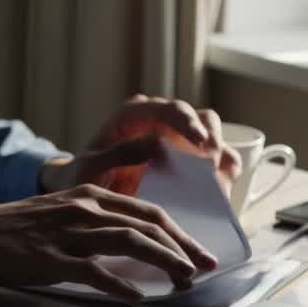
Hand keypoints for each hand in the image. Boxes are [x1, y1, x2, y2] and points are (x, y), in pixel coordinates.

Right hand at [0, 185, 217, 299]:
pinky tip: (139, 297)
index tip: (202, 254)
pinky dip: (120, 283)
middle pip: (148, 225)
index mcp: (91, 196)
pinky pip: (93, 270)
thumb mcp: (61, 214)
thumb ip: (97, 224)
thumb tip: (135, 246)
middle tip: (207, 269)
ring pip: (129, 242)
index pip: (148, 213)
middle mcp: (85, 208)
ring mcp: (68, 232)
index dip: (180, 234)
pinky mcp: (51, 258)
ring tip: (184, 279)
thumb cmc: (14, 229)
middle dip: (183, 247)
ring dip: (163, 261)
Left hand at [40, 95, 240, 196]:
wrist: (85, 196)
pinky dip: (224, 178)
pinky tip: (218, 194)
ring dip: (221, 159)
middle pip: (202, 120)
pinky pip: (219, 166)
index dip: (189, 123)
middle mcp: (163, 123)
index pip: (170, 110)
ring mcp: (180, 143)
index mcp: (136, 116)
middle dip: (212, 141)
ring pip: (216, 140)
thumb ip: (118, 154)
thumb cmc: (83, 178)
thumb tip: (157, 145)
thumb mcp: (90, 168)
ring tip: (217, 185)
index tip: (200, 142)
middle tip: (211, 167)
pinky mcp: (191, 165)